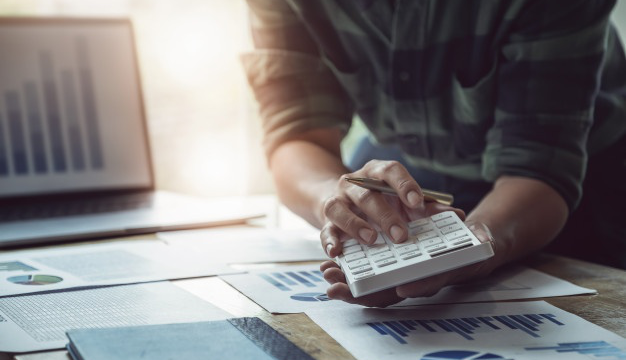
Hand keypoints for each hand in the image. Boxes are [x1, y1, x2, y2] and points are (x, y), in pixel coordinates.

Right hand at [320, 160, 463, 257]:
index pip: (389, 171)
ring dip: (355, 224)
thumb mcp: (402, 201)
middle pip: (367, 194)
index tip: (417, 203)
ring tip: (372, 240)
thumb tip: (457, 215)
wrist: (341, 200)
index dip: (403, 184)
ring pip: (340, 208)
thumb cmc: (380, 201)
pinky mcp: (325, 220)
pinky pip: (324, 229)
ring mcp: (337, 200)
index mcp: (375, 173)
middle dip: (385, 215)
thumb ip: (427, 207)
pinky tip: (337, 251)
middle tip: (401, 235)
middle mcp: (353, 183)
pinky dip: (329, 240)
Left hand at [321, 221, 496, 307]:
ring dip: (347, 284)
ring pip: (372, 287)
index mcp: (438, 273)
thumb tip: (485, 238)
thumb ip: (480, 239)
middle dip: (360, 294)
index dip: (415, 285)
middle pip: (388, 293)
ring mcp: (401, 277)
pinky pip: (367, 276)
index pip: (427, 282)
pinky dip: (348, 273)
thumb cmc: (471, 243)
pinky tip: (330, 265)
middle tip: (335, 289)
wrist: (468, 247)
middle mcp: (417, 280)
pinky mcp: (389, 270)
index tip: (401, 286)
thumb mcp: (478, 239)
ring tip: (326, 274)